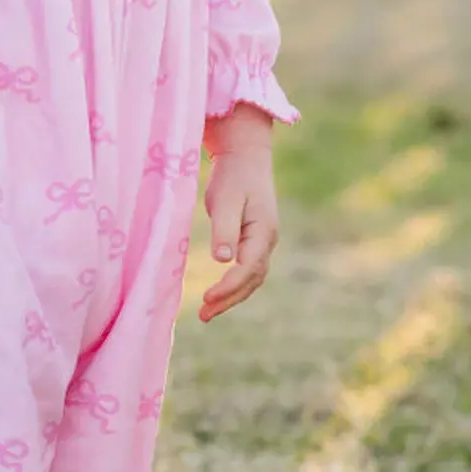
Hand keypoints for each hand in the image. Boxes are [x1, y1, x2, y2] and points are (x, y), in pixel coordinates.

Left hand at [198, 108, 278, 322]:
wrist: (246, 156)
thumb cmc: (233, 175)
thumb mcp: (225, 198)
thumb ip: (224, 228)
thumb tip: (223, 260)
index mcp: (264, 231)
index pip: (249, 267)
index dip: (229, 286)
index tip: (207, 298)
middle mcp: (267, 241)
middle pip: (252, 279)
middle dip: (229, 299)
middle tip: (203, 315)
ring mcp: (262, 242)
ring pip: (251, 279)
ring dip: (230, 297)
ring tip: (205, 313)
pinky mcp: (252, 241)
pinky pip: (246, 271)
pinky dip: (232, 286)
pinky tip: (215, 296)